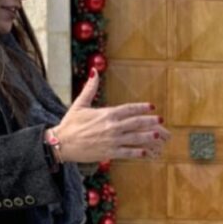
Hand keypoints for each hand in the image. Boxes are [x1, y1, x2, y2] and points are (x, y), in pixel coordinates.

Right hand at [50, 69, 170, 161]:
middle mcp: (112, 126)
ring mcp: (112, 140)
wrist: (61, 143)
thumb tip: (94, 71)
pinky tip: (147, 153)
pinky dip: (138, 152)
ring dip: (148, 136)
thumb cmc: (70, 124)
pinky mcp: (109, 152)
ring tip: (158, 135)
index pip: (129, 108)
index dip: (141, 107)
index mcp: (106, 113)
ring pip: (135, 137)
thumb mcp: (80, 104)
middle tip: (161, 120)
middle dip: (150, 121)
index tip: (152, 106)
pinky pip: (127, 152)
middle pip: (136, 122)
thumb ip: (90, 88)